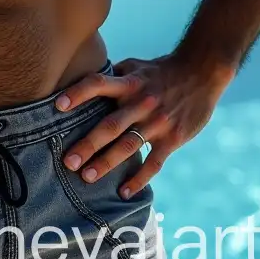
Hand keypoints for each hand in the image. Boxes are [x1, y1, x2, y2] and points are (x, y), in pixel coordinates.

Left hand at [54, 54, 233, 197]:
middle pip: (110, 125)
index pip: (98, 84)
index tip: (57, 106)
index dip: (78, 93)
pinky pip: (154, 163)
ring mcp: (158, 122)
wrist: (201, 72)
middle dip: (88, 144)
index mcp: (129, 82)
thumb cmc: (160, 70)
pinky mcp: (173, 138)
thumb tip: (82, 83)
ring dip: (106, 163)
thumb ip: (112, 76)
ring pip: (129, 146)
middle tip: (68, 162)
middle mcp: (141, 102)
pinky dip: (139, 179)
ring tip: (87, 178)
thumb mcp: (135, 65)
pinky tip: (123, 193)